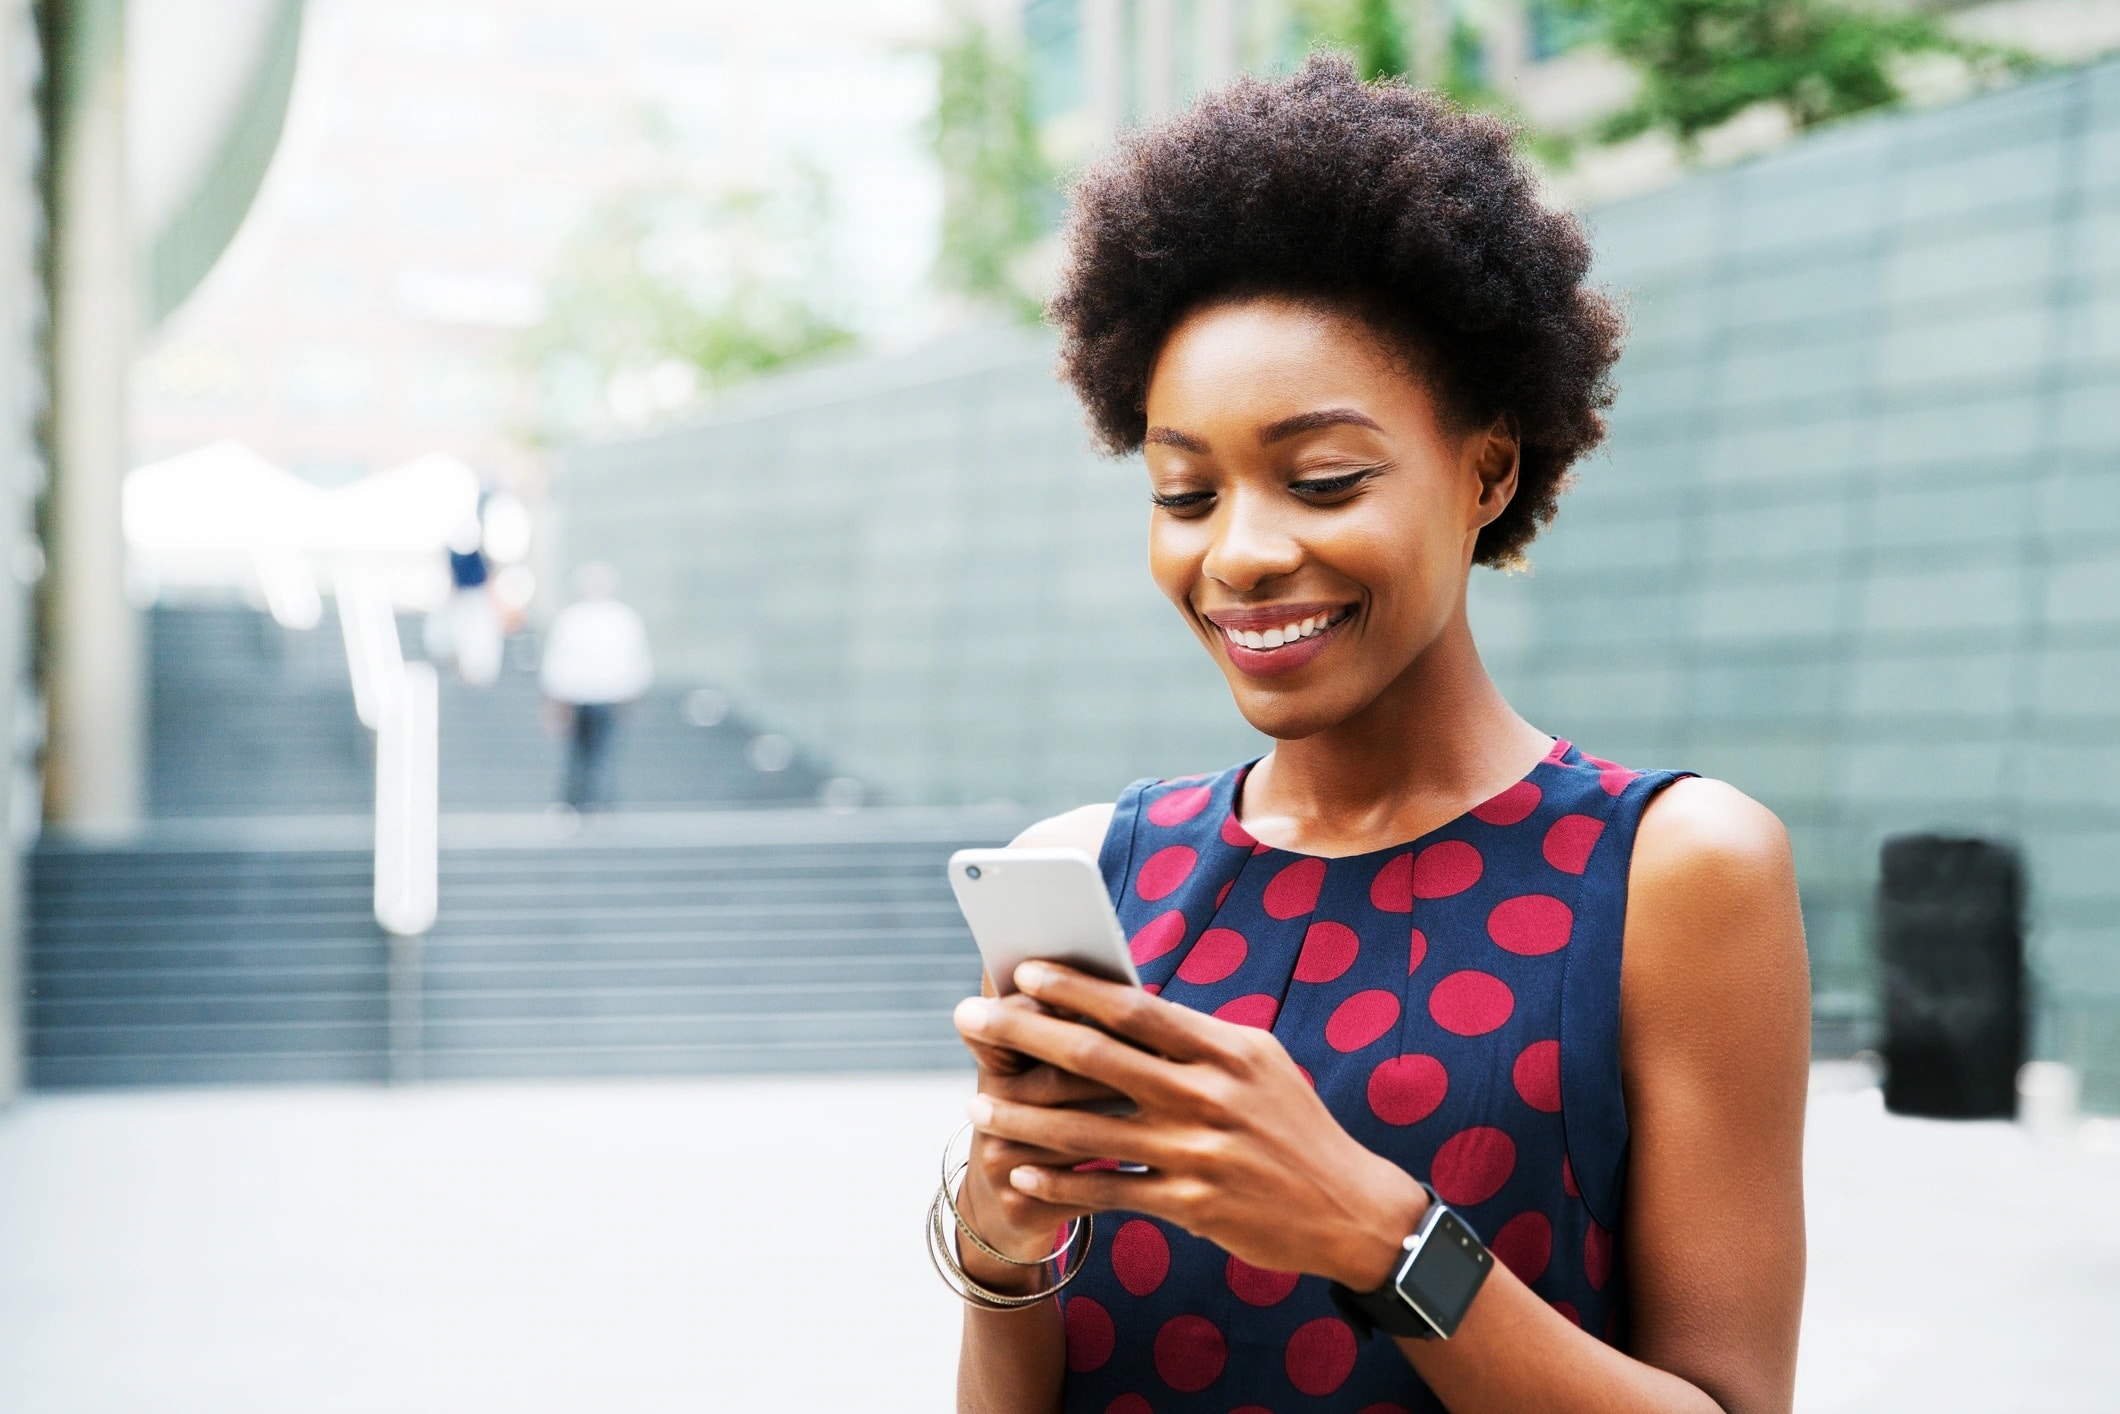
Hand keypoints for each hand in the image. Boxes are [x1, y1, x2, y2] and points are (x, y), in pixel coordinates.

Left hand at [955, 962, 1429, 1291]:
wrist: (1351, 1209)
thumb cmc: (1291, 1123)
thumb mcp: (1258, 1063)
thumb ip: (1195, 1036)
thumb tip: (1123, 1002)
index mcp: (1227, 1048)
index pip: (1137, 1007)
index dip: (1075, 987)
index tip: (1023, 970)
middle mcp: (1211, 1095)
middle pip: (1099, 1058)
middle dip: (1026, 1034)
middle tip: (970, 1018)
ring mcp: (1201, 1153)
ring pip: (1092, 1131)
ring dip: (1026, 1118)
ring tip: (978, 1107)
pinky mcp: (1194, 1206)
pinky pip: (1110, 1192)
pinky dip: (1061, 1185)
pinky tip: (1021, 1175)